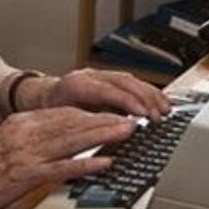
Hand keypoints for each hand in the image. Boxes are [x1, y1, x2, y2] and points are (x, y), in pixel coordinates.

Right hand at [0, 107, 134, 208]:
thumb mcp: (7, 142)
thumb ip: (34, 137)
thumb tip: (63, 138)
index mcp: (23, 123)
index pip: (65, 113)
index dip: (93, 113)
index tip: (113, 113)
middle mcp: (27, 133)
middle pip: (73, 122)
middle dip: (105, 120)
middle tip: (131, 120)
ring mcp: (27, 154)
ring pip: (72, 140)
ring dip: (103, 135)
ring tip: (126, 133)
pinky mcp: (26, 175)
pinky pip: (62, 167)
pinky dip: (86, 164)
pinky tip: (105, 162)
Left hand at [27, 69, 171, 117]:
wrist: (43, 97)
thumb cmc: (50, 112)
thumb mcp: (63, 121)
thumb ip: (85, 125)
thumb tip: (107, 133)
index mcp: (76, 85)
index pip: (107, 90)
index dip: (127, 102)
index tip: (143, 114)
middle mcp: (89, 75)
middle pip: (123, 82)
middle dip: (144, 98)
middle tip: (158, 116)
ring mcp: (99, 75)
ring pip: (130, 79)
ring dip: (150, 94)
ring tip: (165, 109)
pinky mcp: (108, 78)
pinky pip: (131, 81)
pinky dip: (147, 91)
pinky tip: (159, 101)